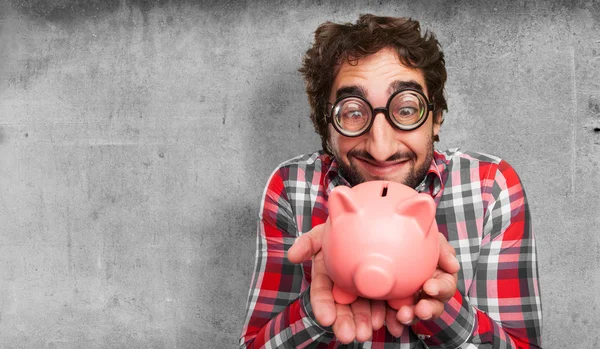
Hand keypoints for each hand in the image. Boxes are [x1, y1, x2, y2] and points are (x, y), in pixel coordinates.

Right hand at [288, 225, 406, 341]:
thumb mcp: (322, 233)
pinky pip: (387, 305)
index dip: (323, 307)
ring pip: (364, 309)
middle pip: (344, 307)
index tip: (325, 319)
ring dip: (364, 323)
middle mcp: (345, 287)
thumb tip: (291, 256)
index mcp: (328, 277)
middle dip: (345, 323)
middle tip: (349, 336)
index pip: (323, 294)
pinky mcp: (385, 290)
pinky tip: (391, 325)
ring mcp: (365, 290)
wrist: (370, 224)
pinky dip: (389, 317)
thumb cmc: (342, 228)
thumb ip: (307, 243)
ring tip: (367, 333)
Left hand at [396, 233, 459, 324]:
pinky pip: (396, 316)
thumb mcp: (432, 240)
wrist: (391, 242)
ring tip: (402, 317)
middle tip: (421, 310)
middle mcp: (429, 293)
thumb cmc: (417, 240)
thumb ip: (443, 250)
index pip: (446, 286)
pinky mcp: (396, 305)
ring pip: (416, 314)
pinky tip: (391, 322)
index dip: (440, 289)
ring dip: (412, 317)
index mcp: (440, 278)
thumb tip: (454, 266)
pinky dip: (394, 320)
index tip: (429, 287)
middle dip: (429, 309)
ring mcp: (414, 301)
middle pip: (434, 306)